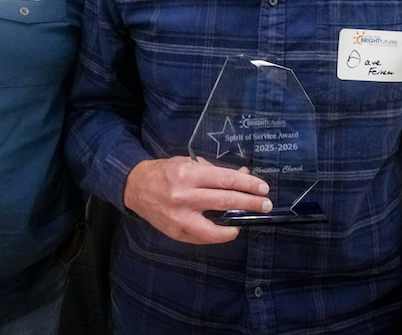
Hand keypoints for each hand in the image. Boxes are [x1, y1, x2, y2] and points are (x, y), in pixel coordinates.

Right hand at [123, 156, 271, 243]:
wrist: (136, 187)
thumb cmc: (165, 172)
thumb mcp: (188, 163)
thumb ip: (214, 171)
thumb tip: (242, 177)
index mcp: (187, 174)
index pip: (224, 179)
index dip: (247, 184)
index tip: (262, 187)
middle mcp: (184, 196)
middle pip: (224, 200)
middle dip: (250, 202)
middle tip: (266, 204)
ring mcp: (179, 217)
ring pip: (214, 227)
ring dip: (236, 224)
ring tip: (250, 219)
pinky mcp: (176, 232)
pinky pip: (203, 238)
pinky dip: (218, 235)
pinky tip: (228, 229)